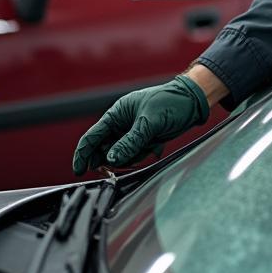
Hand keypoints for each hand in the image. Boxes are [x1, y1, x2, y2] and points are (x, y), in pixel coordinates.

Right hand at [72, 75, 209, 174]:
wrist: (193, 102)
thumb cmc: (170, 102)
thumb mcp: (149, 122)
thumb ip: (130, 142)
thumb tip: (111, 159)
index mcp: (117, 113)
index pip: (92, 136)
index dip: (83, 154)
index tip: (79, 170)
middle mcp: (121, 124)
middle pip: (105, 150)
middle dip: (113, 158)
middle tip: (126, 160)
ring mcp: (132, 133)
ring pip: (121, 156)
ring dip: (133, 156)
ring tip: (150, 145)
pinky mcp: (144, 140)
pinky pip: (136, 155)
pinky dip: (144, 155)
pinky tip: (156, 146)